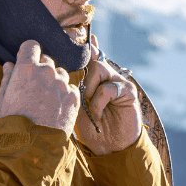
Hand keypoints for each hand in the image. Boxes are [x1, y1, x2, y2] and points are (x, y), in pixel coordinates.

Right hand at [0, 40, 79, 136]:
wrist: (33, 144)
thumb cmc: (14, 120)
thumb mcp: (3, 98)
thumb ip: (7, 77)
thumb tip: (9, 64)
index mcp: (27, 68)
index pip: (31, 45)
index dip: (29, 52)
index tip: (28, 59)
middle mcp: (47, 71)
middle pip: (47, 59)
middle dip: (41, 69)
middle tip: (36, 86)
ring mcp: (62, 83)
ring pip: (60, 73)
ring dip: (55, 81)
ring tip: (47, 99)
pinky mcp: (74, 95)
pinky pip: (70, 88)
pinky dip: (65, 94)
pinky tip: (56, 107)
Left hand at [74, 34, 141, 154]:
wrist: (110, 149)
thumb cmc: (90, 128)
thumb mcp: (76, 107)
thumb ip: (71, 89)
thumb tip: (58, 72)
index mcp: (94, 79)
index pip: (90, 56)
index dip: (87, 46)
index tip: (85, 36)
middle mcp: (107, 77)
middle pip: (91, 59)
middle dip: (80, 71)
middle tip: (75, 89)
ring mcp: (119, 82)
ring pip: (99, 69)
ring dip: (88, 88)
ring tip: (87, 105)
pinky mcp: (128, 92)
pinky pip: (109, 87)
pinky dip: (99, 101)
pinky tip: (98, 114)